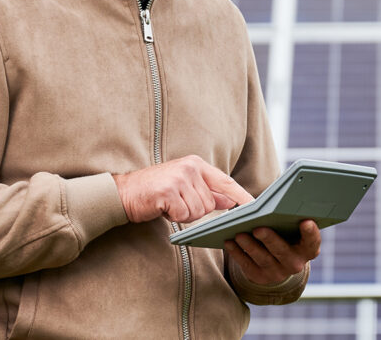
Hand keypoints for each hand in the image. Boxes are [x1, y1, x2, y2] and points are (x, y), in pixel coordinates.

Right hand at [113, 155, 253, 223]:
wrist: (124, 193)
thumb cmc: (154, 191)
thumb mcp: (183, 186)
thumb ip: (207, 192)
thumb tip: (230, 200)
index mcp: (195, 164)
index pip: (226, 182)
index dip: (242, 196)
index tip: (257, 207)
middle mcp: (190, 167)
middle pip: (211, 203)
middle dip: (195, 209)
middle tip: (176, 203)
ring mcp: (179, 178)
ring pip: (198, 211)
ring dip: (184, 214)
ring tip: (168, 204)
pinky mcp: (168, 191)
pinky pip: (184, 215)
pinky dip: (174, 217)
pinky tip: (162, 207)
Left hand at [224, 220, 320, 285]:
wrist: (275, 262)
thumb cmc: (283, 236)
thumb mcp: (289, 230)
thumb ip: (286, 220)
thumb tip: (271, 205)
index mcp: (307, 249)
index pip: (312, 242)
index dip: (311, 233)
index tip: (306, 221)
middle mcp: (295, 264)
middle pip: (282, 251)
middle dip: (270, 239)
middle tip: (258, 228)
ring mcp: (278, 273)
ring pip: (263, 259)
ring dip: (250, 246)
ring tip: (239, 234)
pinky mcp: (260, 277)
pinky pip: (247, 265)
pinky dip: (237, 253)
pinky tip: (229, 242)